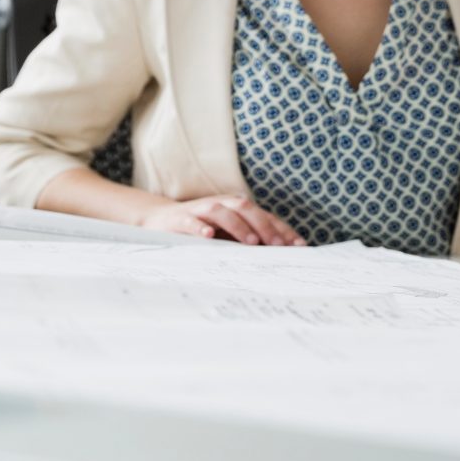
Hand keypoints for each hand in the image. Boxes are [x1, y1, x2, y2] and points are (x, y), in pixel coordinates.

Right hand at [137, 195, 305, 245]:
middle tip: (278, 245)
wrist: (161, 220)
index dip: (282, 229)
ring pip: (222, 211)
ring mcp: (200, 210)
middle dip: (264, 226)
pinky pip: (191, 221)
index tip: (299, 246)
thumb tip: (278, 255)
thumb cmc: (202, 229)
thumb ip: (249, 240)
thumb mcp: (227, 234)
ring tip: (251, 242)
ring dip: (238, 225)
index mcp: (236, 208)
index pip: (264, 216)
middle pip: (246, 208)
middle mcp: (221, 204)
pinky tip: (209, 236)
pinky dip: (200, 227)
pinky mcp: (180, 219)